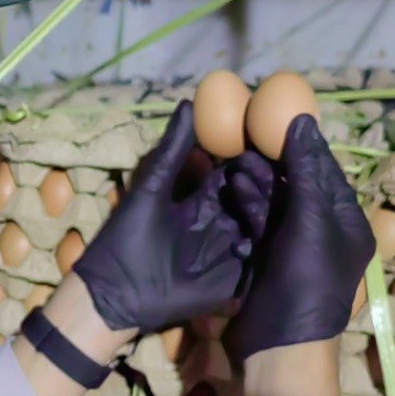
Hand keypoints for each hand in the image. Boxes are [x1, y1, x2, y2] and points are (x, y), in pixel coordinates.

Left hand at [71, 101, 255, 334]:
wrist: (115, 292)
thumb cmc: (126, 238)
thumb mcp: (152, 189)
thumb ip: (172, 151)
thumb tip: (189, 103)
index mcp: (201, 200)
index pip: (233, 173)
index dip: (249, 156)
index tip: (268, 134)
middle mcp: (220, 222)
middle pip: (252, 199)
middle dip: (266, 182)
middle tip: (280, 163)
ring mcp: (228, 250)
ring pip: (258, 226)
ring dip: (266, 211)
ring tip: (273, 194)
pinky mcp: (231, 277)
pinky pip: (254, 260)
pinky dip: (260, 247)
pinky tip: (262, 233)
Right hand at [223, 115, 373, 360]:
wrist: (279, 344)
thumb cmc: (305, 282)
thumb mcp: (311, 222)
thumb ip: (305, 172)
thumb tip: (302, 120)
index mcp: (346, 221)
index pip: (324, 170)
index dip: (300, 144)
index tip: (271, 119)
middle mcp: (322, 230)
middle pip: (295, 183)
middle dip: (269, 161)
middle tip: (241, 138)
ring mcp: (293, 246)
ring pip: (272, 202)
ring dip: (253, 181)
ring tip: (229, 159)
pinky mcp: (266, 258)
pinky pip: (256, 222)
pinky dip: (243, 205)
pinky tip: (227, 188)